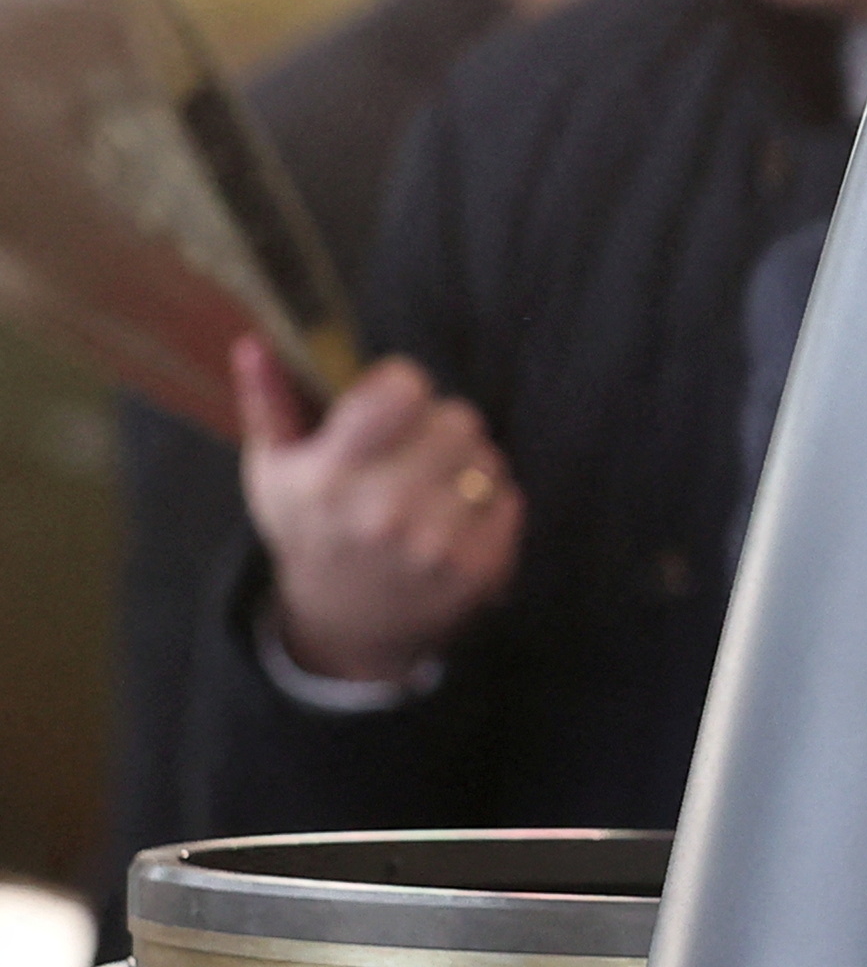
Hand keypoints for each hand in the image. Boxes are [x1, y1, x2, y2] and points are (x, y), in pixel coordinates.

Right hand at [237, 339, 523, 687]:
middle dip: (438, 426)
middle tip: (412, 451)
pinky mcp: (477, 568)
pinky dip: (489, 502)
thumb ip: (268, 401)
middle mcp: (384, 511)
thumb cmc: (309, 531)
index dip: (401, 386)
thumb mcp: (272, 470)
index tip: (390, 402)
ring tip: (430, 487)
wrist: (345, 623)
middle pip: (458, 418)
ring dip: (467, 464)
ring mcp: (435, 543)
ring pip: (488, 457)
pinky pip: (509, 498)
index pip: (403, 391)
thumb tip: (256, 343)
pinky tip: (452, 519)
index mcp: (330, 476)